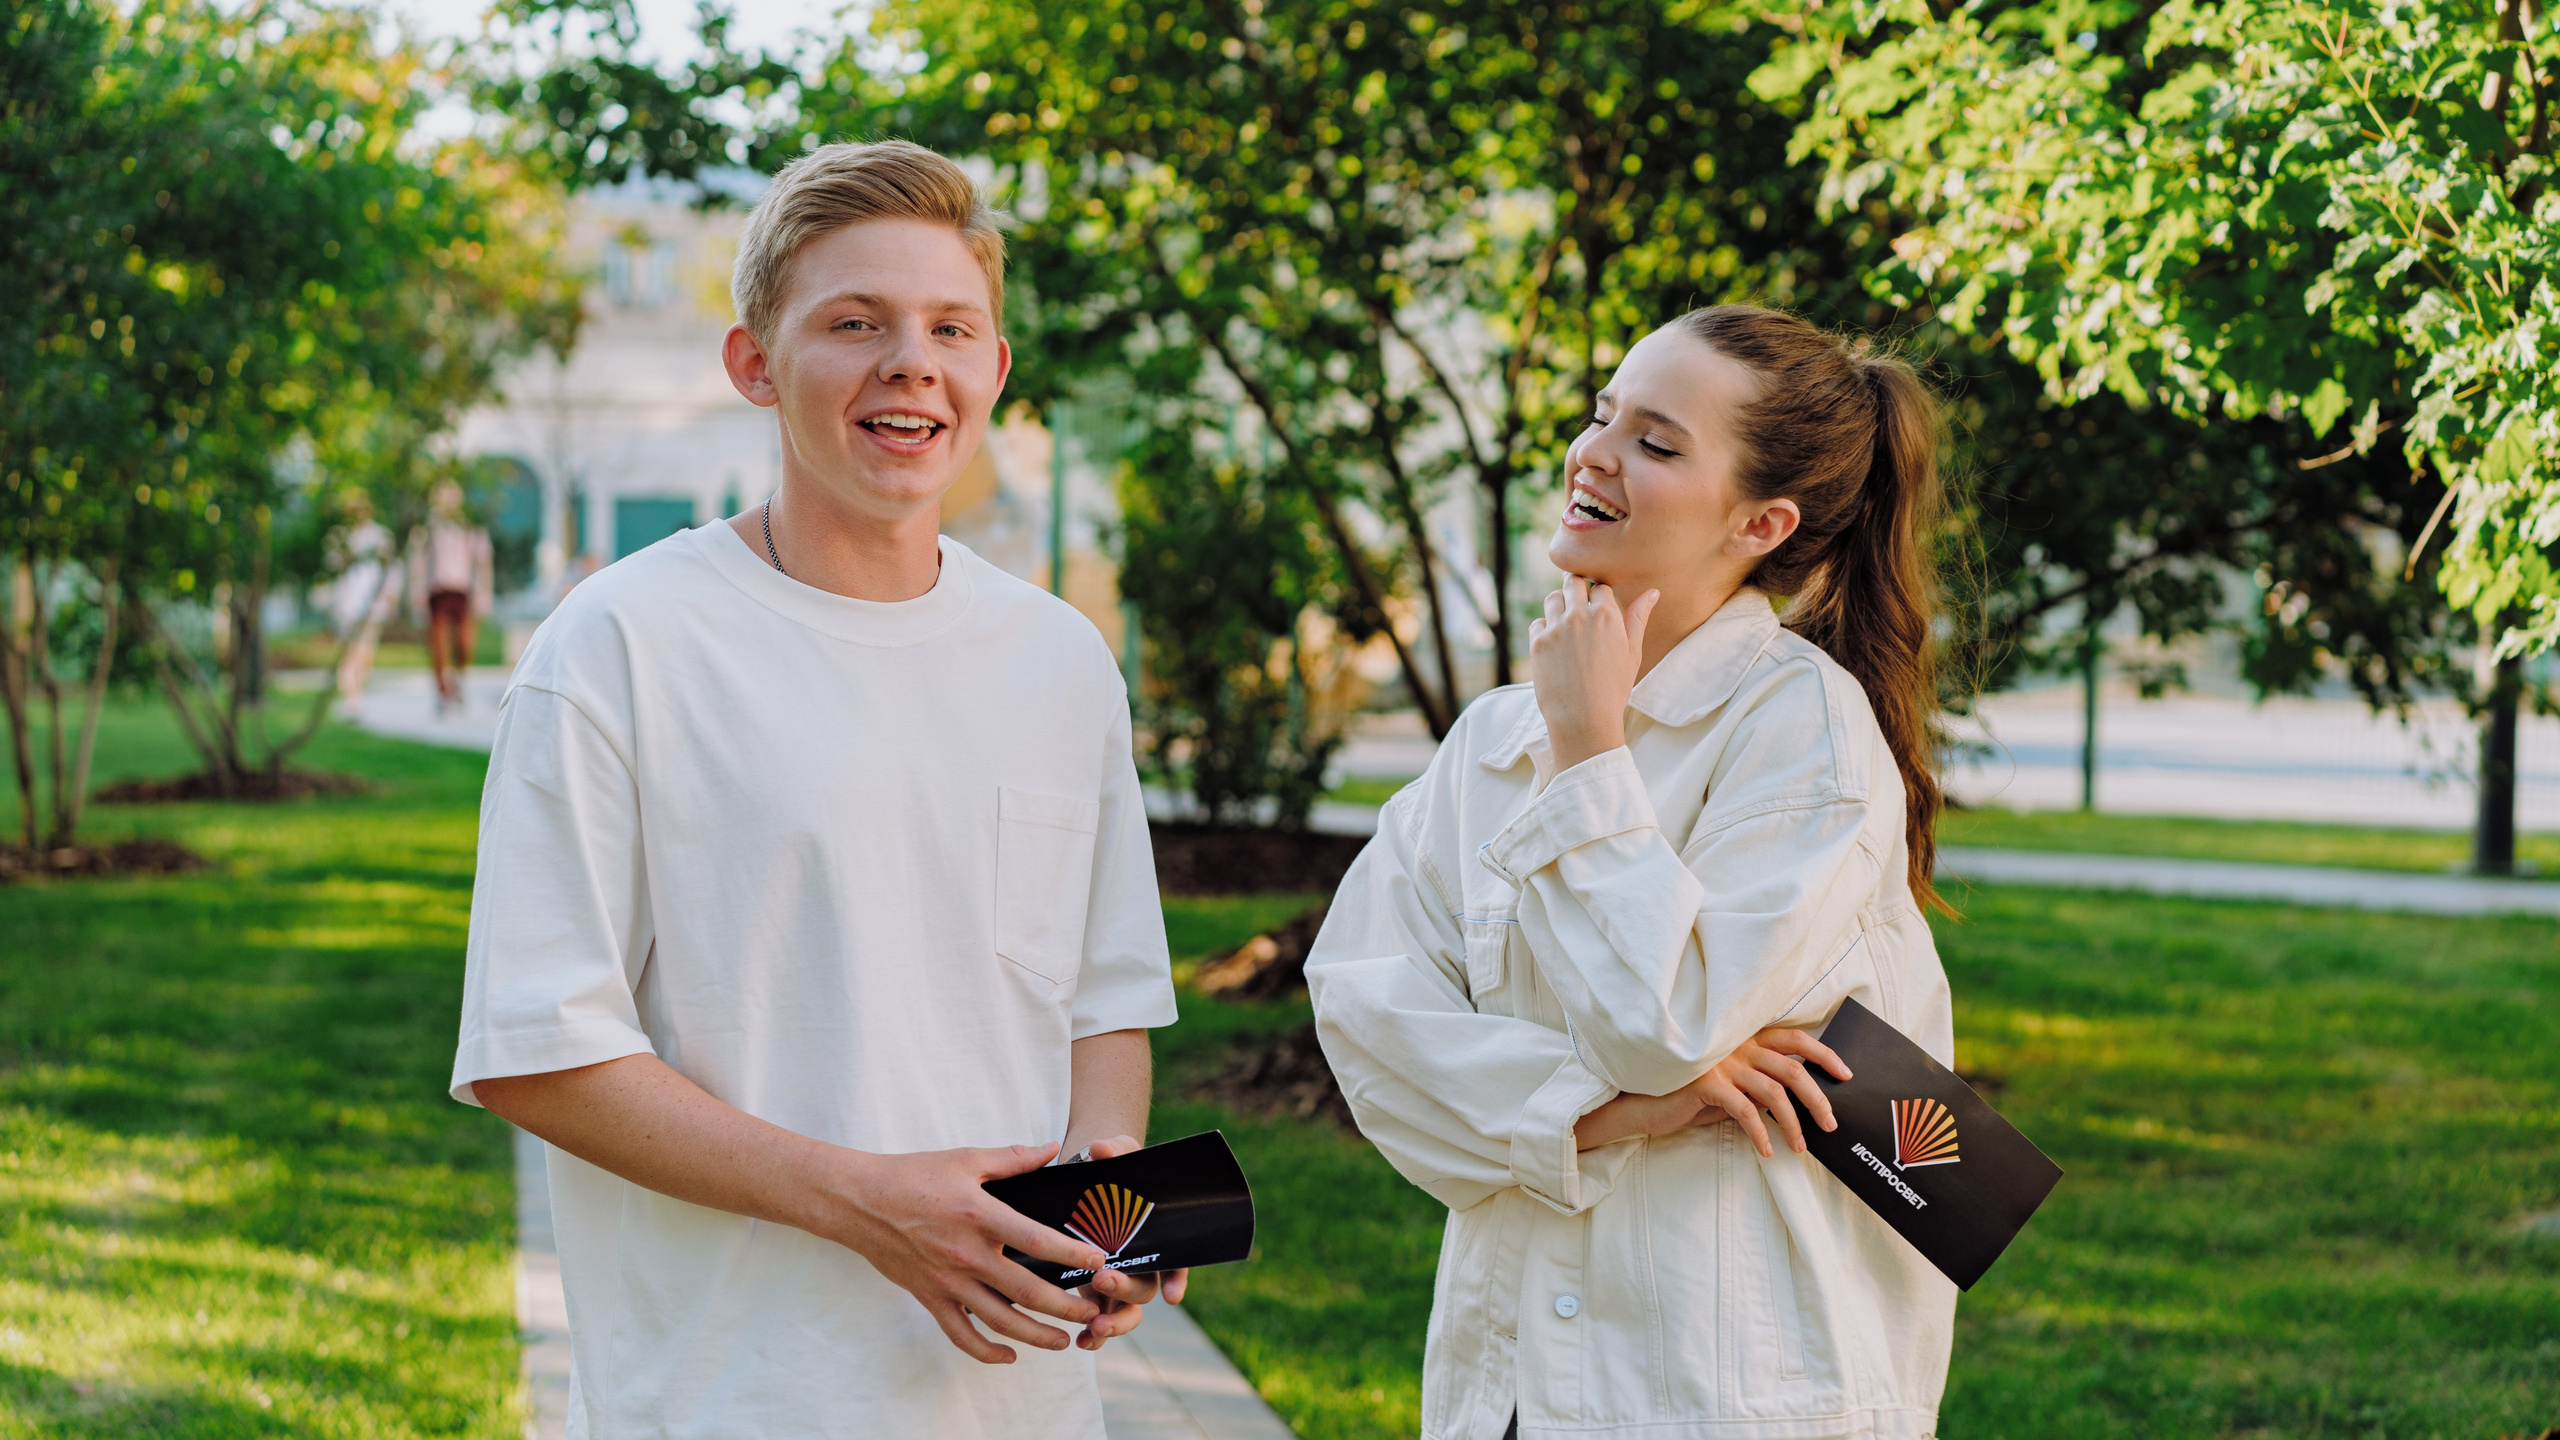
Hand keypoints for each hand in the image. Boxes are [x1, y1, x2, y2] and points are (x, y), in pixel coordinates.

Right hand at [813, 1142, 1118, 1364]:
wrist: (861, 1202)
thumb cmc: (914, 1175)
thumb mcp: (966, 1158)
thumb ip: (1013, 1158)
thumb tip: (1052, 1149)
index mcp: (980, 1216)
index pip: (1037, 1241)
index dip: (1072, 1254)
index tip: (1099, 1261)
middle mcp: (967, 1255)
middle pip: (1026, 1291)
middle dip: (1066, 1306)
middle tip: (1094, 1311)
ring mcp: (948, 1282)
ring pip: (1000, 1321)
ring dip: (1037, 1336)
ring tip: (1066, 1341)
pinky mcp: (930, 1298)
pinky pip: (961, 1335)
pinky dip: (986, 1352)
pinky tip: (1009, 1356)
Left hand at [1069, 1136, 1188, 1349]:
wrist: (1087, 1180)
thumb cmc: (1111, 1167)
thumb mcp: (1115, 1152)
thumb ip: (1113, 1150)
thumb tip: (1100, 1149)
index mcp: (1158, 1235)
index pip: (1177, 1261)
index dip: (1177, 1279)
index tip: (1173, 1295)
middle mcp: (1143, 1262)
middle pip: (1146, 1288)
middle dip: (1126, 1290)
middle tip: (1102, 1279)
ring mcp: (1121, 1280)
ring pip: (1127, 1312)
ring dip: (1113, 1323)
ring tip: (1093, 1329)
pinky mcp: (1096, 1290)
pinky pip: (1101, 1319)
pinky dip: (1094, 1333)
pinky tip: (1083, 1340)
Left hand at [1529, 576, 1659, 771]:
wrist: (1584, 720)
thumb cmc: (1614, 689)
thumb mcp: (1632, 653)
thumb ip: (1638, 618)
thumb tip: (1652, 592)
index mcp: (1606, 615)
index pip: (1600, 587)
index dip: (1599, 596)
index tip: (1598, 608)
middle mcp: (1579, 615)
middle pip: (1572, 582)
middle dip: (1576, 590)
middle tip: (1579, 607)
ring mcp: (1556, 628)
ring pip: (1552, 598)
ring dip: (1559, 605)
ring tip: (1567, 626)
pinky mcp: (1538, 642)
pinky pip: (1538, 623)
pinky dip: (1545, 629)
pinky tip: (1556, 647)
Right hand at [1573, 1027, 1851, 1154]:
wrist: (1645, 1100)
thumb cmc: (1692, 1092)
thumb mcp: (1730, 1081)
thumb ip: (1758, 1082)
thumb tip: (1800, 1102)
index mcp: (1746, 1038)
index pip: (1795, 1038)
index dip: (1824, 1054)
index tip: (1846, 1075)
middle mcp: (1737, 1045)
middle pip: (1792, 1068)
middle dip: (1818, 1098)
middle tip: (1831, 1123)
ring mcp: (1722, 1063)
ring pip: (1774, 1092)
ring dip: (1794, 1123)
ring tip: (1801, 1146)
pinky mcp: (1707, 1084)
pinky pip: (1745, 1111)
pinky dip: (1761, 1133)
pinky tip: (1768, 1150)